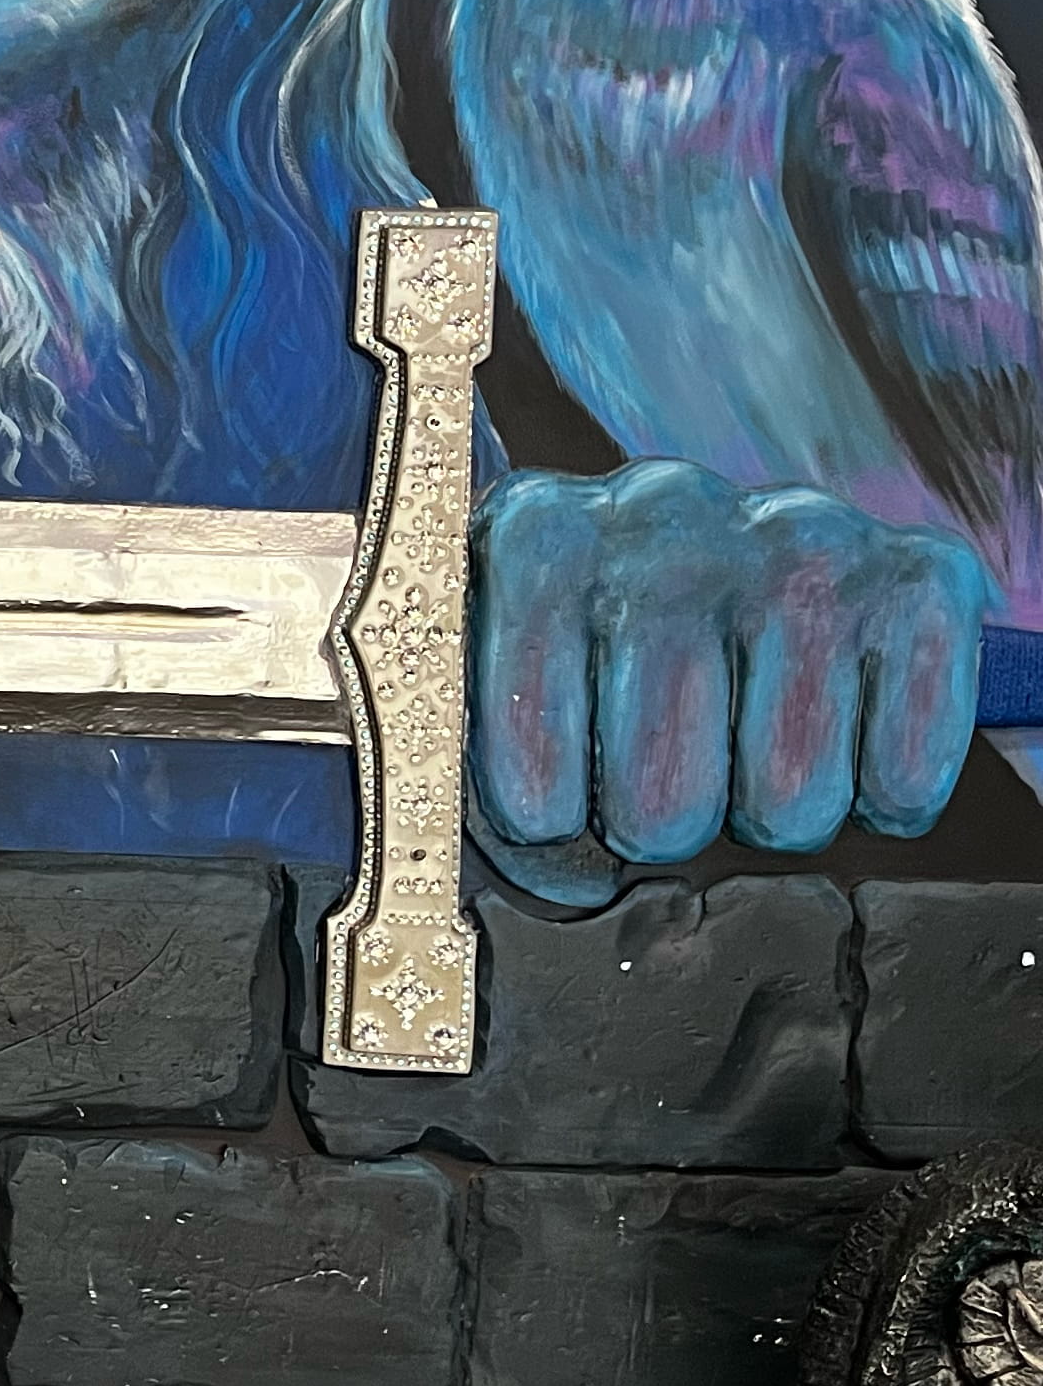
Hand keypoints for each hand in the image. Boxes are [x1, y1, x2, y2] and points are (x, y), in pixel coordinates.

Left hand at [470, 461, 986, 869]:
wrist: (713, 534)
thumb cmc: (583, 634)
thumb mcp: (488, 674)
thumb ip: (466, 760)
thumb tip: (533, 871)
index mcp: (536, 541)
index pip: (528, 783)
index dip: (546, 822)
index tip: (549, 800)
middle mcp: (666, 514)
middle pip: (663, 810)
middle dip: (657, 821)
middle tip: (655, 769)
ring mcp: (799, 537)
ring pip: (787, 805)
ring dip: (764, 813)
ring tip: (737, 746)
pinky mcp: (920, 573)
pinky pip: (904, 784)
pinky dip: (879, 799)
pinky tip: (835, 737)